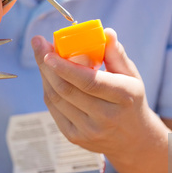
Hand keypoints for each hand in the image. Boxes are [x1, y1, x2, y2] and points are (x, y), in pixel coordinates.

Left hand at [31, 28, 159, 158]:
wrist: (133, 140)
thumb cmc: (130, 100)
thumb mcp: (131, 76)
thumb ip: (116, 54)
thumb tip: (106, 32)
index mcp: (123, 97)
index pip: (90, 82)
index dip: (66, 67)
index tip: (48, 52)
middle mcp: (106, 117)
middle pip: (67, 90)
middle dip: (46, 65)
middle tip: (38, 44)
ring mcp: (89, 131)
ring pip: (57, 99)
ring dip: (45, 75)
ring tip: (42, 57)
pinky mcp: (75, 137)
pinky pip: (54, 109)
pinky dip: (48, 89)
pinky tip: (48, 76)